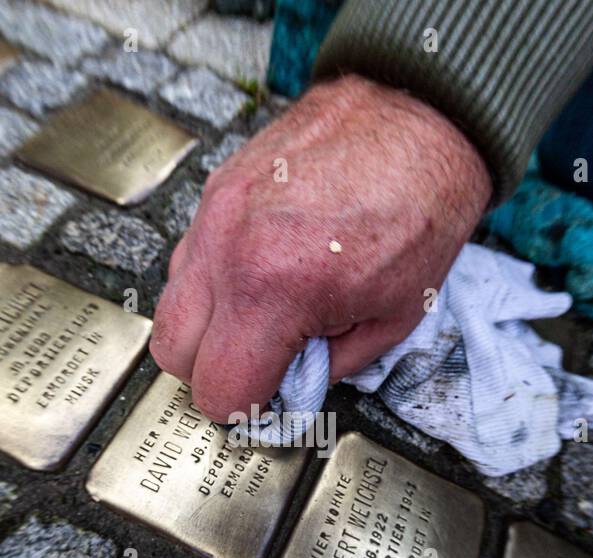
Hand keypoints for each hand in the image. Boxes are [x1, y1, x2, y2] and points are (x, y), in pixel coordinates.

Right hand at [150, 74, 491, 421]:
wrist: (419, 114)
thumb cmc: (420, 206)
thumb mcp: (392, 317)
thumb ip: (330, 365)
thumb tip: (294, 383)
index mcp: (274, 290)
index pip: (218, 389)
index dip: (245, 408)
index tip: (267, 400)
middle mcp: (229, 251)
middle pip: (172, 354)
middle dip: (215, 371)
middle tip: (261, 364)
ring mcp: (214, 215)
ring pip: (172, 304)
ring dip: (209, 326)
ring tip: (264, 316)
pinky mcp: (216, 189)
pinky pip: (190, 257)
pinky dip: (215, 280)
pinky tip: (262, 273)